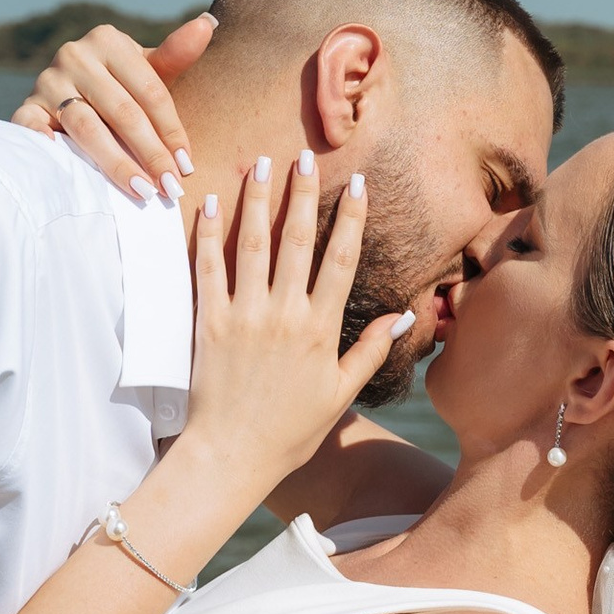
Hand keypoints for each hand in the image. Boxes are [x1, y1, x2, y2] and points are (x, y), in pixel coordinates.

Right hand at [15, 14, 216, 203]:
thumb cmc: (121, 86)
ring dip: (117, 163)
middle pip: (122, 112)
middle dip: (150, 154)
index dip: (171, 130)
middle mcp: (74, 55)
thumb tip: (208, 24)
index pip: (150, 91)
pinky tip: (71, 175)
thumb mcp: (148, 71)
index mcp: (108, 41)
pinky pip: (36, 131)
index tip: (187, 165)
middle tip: (170, 188)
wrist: (71, 94)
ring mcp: (47, 81)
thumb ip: (176, 54)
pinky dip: (49, 150)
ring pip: (87, 127)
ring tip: (142, 191)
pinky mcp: (27, 108)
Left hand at [186, 156, 412, 507]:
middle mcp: (284, 314)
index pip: (341, 260)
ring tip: (262, 163)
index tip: (357, 183)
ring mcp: (244, 316)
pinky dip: (208, 233)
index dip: (351, 218)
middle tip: (306, 155)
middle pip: (297, 240)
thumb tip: (405, 314)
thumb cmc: (289, 432)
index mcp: (320, 329)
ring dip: (258, 199)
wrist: (229, 458)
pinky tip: (209, 201)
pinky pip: (208, 268)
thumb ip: (370, 350)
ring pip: (253, 244)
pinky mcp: (209, 323)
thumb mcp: (339, 394)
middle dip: (304, 193)